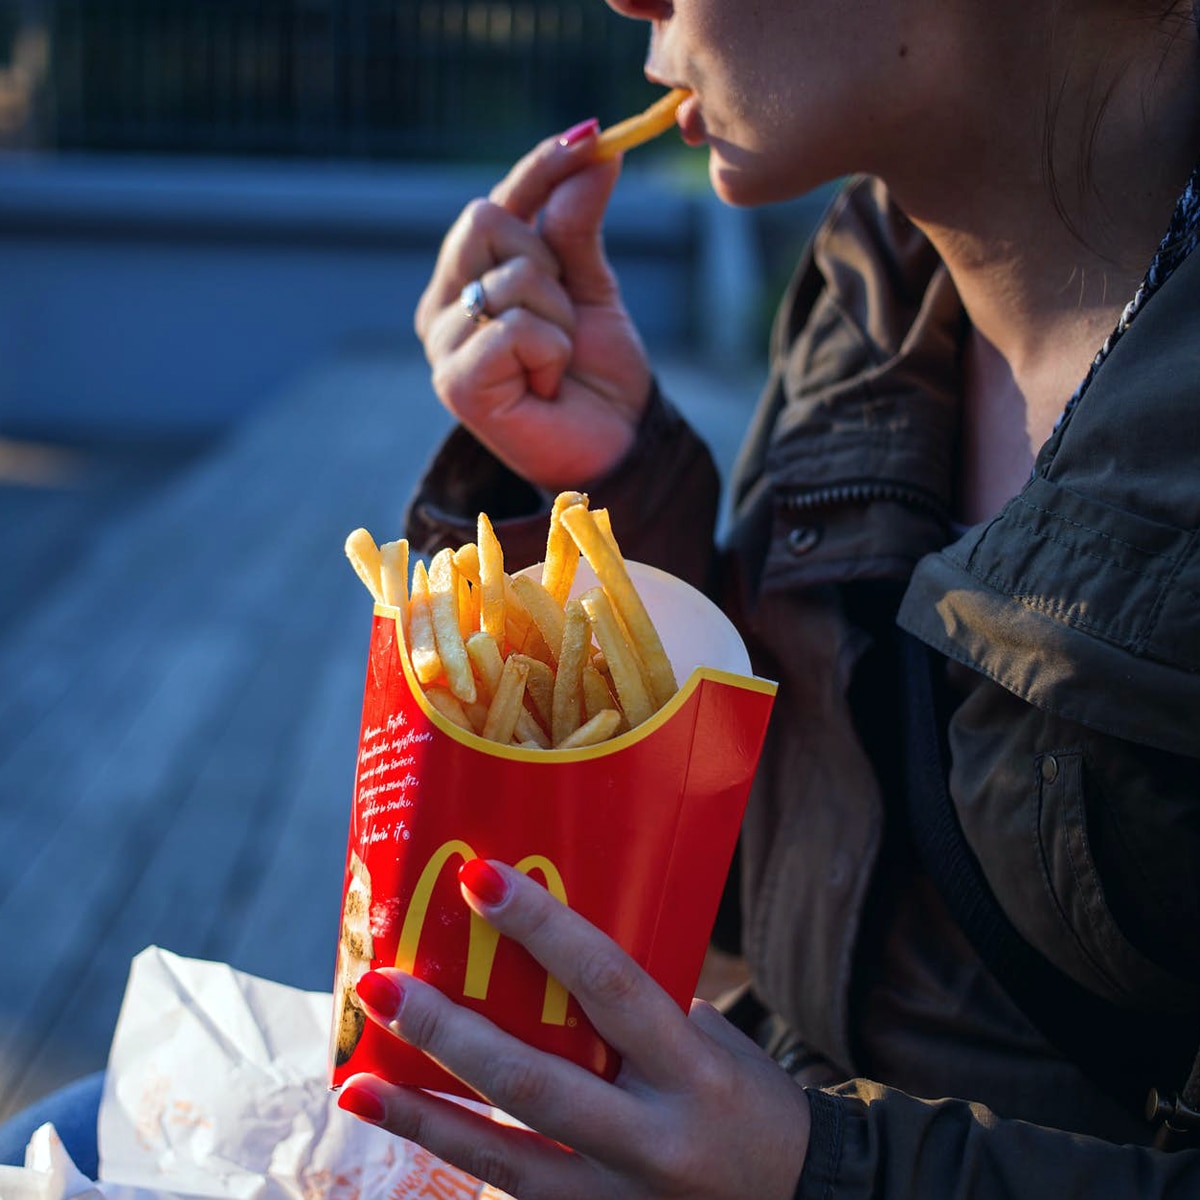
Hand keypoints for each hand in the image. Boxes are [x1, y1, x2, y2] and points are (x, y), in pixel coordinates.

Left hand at [338, 860, 810, 1199]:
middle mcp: (653, 1139)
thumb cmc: (748, 1099)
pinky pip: (513, 1195)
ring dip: (421, 1116)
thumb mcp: (710, 1040)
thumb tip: (549, 950)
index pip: (610, 984)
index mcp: (692, 1070)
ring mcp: (619, 1199)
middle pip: (534, 1082)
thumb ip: (636, 1005)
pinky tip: (403, 1130)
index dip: (544, 930)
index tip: (480, 878)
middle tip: (382, 986)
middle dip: (448, 1033)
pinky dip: (456, 1160)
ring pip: (504, 1159)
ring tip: (354, 1083)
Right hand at [414, 126, 654, 490]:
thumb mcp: (592, 288)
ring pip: (510, 275)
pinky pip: (513, 326)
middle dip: (549, 263)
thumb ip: (578, 225)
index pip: (493, 202)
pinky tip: (546, 385)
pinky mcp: (455, 383)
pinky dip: (550, 350)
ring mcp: (442, 346)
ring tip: (557, 363)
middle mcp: (443, 308)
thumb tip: (594, 150)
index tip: (591, 136)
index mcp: (467, 280)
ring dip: (558, 318)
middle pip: (485, 219)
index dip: (538, 168)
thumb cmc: (597, 375)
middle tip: (565, 319)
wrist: (616, 447)